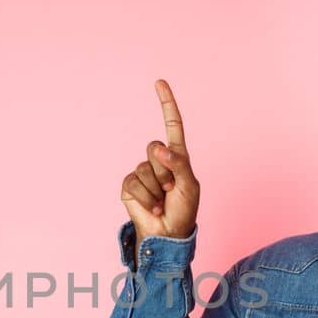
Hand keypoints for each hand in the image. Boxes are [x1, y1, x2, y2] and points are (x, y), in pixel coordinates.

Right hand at [120, 80, 200, 246]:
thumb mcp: (189, 185)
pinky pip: (133, 183)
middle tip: (170, 189)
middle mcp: (158, 161)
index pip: (172, 124)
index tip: (159, 82)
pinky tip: (151, 207)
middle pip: (153, 147)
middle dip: (163, 170)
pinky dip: (144, 197)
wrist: (168, 234)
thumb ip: (178, 164)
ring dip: (155, 189)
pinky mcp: (129, 186)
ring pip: (143, 168)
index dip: (166, 103)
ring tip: (162, 201)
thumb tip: (159, 149)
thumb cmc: (183, 210)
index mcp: (177, 156)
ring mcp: (142, 173)